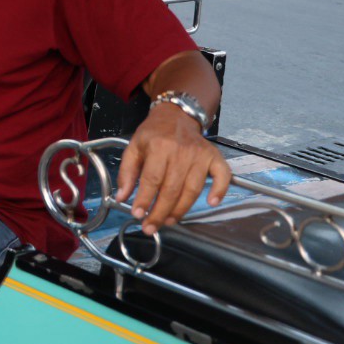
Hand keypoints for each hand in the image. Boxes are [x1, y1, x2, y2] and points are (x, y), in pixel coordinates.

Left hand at [116, 104, 231, 233]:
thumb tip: (122, 197)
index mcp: (158, 147)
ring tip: (169, 221)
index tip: (138, 214)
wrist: (177, 116)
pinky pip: (222, 176)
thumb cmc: (154, 134)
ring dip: (181, 209)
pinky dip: (219, 190)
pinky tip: (211, 203)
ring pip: (192, 189)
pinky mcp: (215, 157)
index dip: (145, 199)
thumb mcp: (134, 147)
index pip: (152, 179)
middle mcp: (181, 151)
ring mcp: (200, 155)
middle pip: (172, 189)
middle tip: (151, 226)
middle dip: (160, 212)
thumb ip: (127, 172)